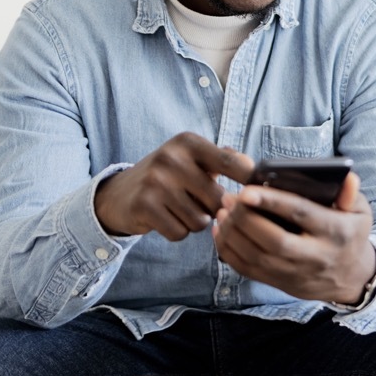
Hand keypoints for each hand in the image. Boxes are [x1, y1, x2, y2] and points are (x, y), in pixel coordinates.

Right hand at [94, 132, 254, 239]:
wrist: (119, 193)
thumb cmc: (169, 176)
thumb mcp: (192, 159)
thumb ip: (224, 159)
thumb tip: (256, 169)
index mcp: (189, 142)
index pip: (232, 163)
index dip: (249, 181)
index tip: (256, 193)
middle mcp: (172, 158)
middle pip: (218, 201)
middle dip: (213, 210)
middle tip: (197, 203)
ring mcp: (156, 182)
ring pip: (200, 221)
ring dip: (194, 222)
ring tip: (178, 209)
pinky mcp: (144, 206)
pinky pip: (179, 233)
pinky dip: (176, 232)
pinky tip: (165, 218)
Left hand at [212, 172, 375, 303]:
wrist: (352, 277)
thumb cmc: (350, 234)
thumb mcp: (360, 212)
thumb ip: (350, 193)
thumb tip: (347, 178)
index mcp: (336, 232)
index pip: (301, 214)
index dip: (272, 202)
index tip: (246, 190)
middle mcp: (316, 256)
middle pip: (274, 240)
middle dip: (246, 218)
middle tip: (229, 198)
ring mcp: (297, 274)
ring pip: (257, 257)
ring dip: (234, 233)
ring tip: (223, 211)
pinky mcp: (281, 283)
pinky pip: (249, 270)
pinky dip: (230, 251)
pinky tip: (222, 231)